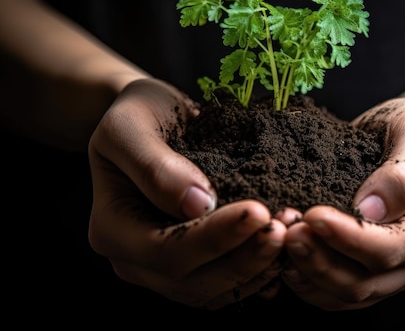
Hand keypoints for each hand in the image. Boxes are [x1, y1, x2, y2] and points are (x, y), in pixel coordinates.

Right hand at [88, 78, 285, 308]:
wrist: (152, 118)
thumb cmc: (137, 115)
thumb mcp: (130, 126)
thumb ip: (155, 165)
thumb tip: (197, 204)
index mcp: (112, 230)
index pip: (165, 250)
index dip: (213, 238)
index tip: (257, 211)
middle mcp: (136, 261)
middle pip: (193, 281)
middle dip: (244, 257)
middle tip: (285, 227)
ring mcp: (166, 269)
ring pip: (215, 289)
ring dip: (259, 267)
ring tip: (292, 234)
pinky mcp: (195, 265)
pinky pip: (228, 284)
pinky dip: (260, 271)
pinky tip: (287, 249)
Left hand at [280, 98, 404, 309]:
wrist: (404, 138)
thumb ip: (403, 174)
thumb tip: (372, 210)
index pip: (388, 250)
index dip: (349, 238)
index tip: (313, 215)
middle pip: (362, 284)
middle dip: (318, 259)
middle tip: (285, 228)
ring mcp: (388, 275)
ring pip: (341, 295)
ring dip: (305, 271)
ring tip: (278, 238)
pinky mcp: (363, 275)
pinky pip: (329, 293)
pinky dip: (303, 279)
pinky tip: (281, 255)